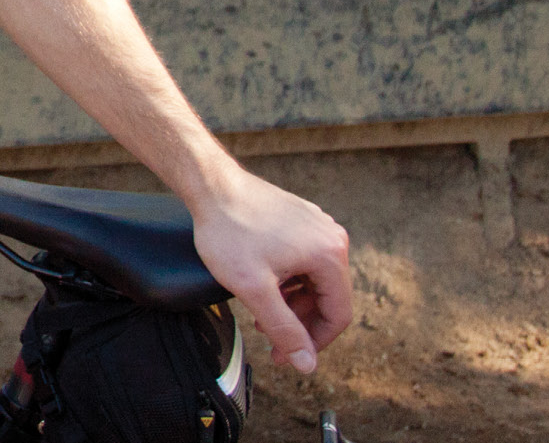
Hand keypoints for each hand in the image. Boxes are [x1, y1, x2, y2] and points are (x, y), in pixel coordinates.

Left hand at [189, 168, 352, 373]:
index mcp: (330, 254)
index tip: (290, 356)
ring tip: (262, 317)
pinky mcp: (300, 220)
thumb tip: (307, 364)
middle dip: (299, 323)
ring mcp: (316, 225)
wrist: (209, 185)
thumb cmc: (229, 232)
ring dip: (291, 304)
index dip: (315, 342)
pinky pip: (303, 261)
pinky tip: (264, 288)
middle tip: (271, 341)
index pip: (338, 314)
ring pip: (313, 280)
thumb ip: (284, 329)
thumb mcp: (255, 289)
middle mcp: (332, 237)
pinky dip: (287, 281)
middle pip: (327, 297)